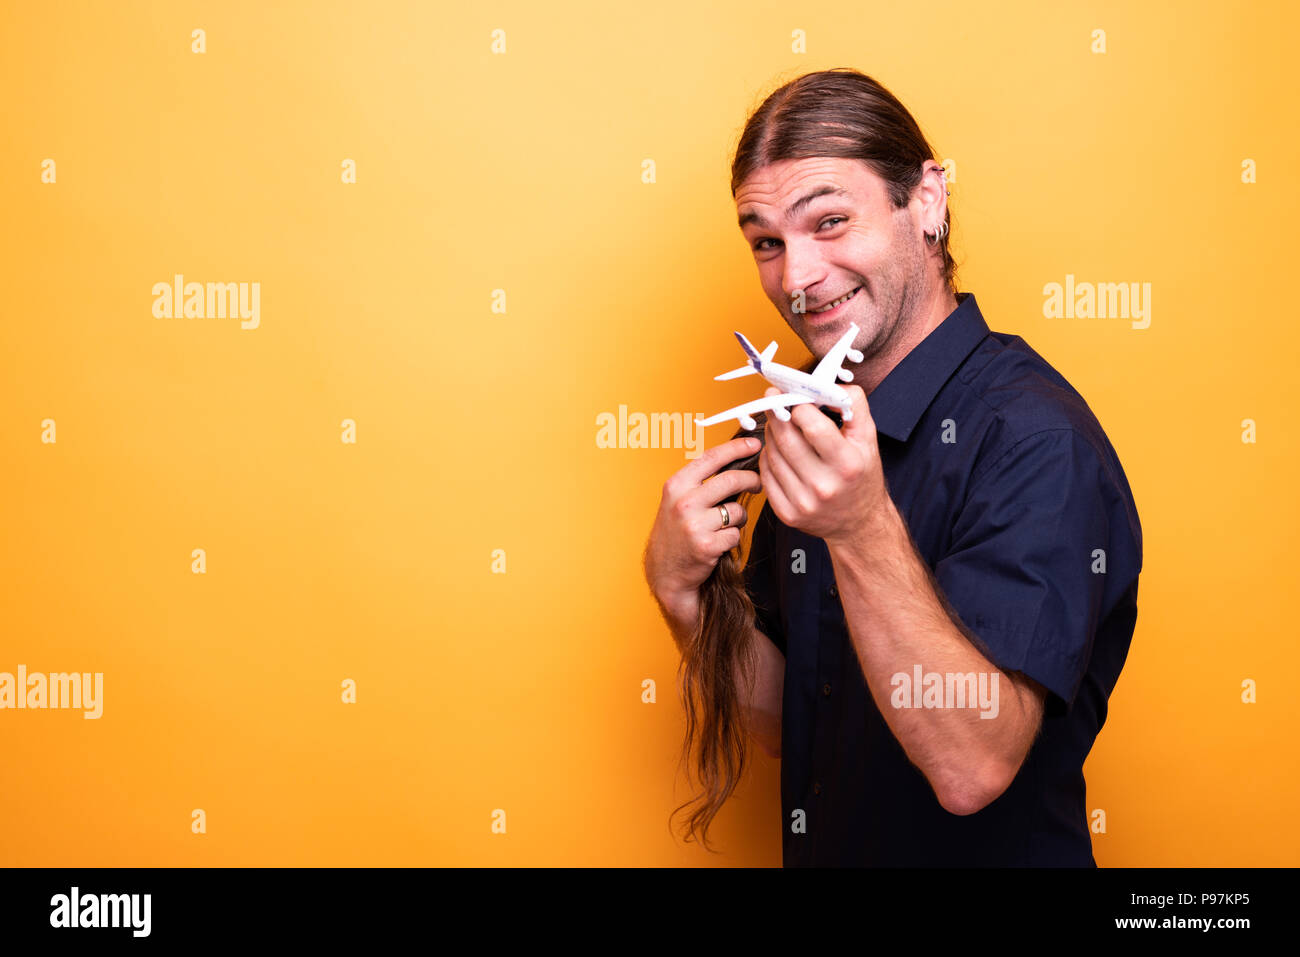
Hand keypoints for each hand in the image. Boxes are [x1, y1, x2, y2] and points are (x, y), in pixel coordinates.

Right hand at [644, 436, 762, 623]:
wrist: (666, 570)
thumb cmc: (676, 531)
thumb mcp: (678, 499)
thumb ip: (701, 481)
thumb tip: (735, 461)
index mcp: (676, 485)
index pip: (712, 458)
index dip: (737, 448)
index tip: (754, 444)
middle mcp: (683, 502)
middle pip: (731, 480)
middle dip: (751, 480)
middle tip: (757, 483)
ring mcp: (694, 524)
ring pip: (737, 511)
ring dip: (739, 518)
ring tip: (725, 524)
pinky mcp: (706, 545)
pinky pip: (735, 534)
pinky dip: (732, 538)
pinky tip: (719, 542)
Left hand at [759, 385, 889, 546]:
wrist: (860, 523)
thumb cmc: (862, 475)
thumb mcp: (869, 438)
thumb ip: (853, 405)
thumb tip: (826, 384)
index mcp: (847, 464)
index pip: (813, 426)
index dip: (800, 406)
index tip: (796, 397)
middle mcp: (824, 486)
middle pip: (786, 440)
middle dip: (777, 414)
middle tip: (773, 399)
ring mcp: (803, 503)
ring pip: (772, 455)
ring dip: (771, 434)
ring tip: (779, 424)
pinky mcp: (788, 514)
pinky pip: (766, 476)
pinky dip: (768, 458)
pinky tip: (778, 450)